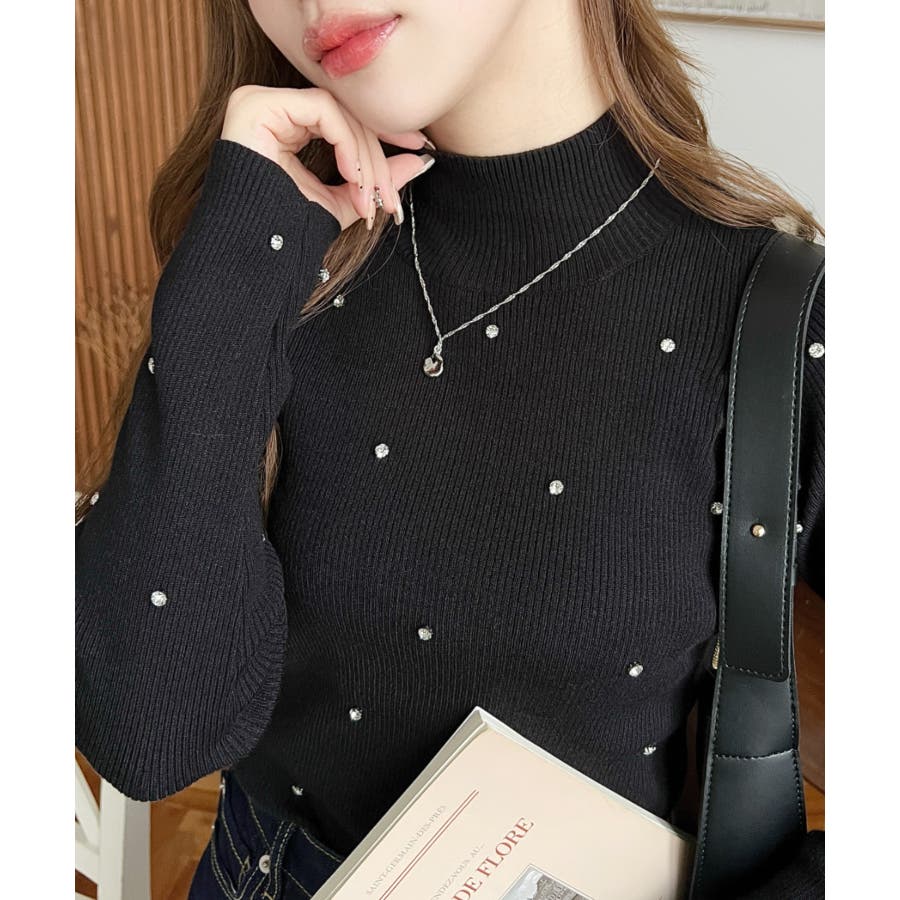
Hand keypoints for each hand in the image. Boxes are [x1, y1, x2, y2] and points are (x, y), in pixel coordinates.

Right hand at [221, 84, 432, 230]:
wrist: (253, 255)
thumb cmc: (289, 232)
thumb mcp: (343, 202)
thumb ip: (376, 180)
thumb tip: (421, 161)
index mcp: (289, 124)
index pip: (346, 118)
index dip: (383, 134)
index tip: (418, 150)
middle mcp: (273, 107)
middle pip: (345, 115)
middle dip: (376, 158)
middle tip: (389, 198)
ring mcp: (261, 101)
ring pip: (337, 111)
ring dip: (364, 157)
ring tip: (368, 198)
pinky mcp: (258, 105)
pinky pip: (322, 110)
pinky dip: (346, 143)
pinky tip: (352, 177)